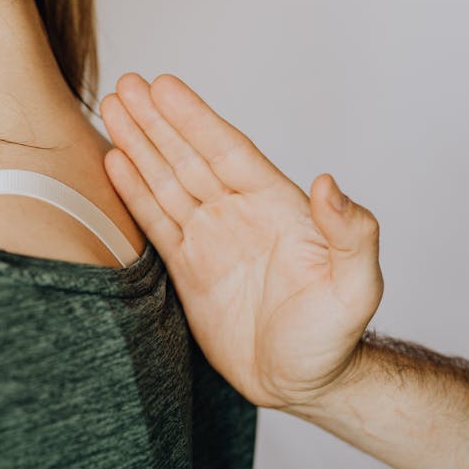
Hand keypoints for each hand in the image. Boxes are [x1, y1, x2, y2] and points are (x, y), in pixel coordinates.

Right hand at [101, 73, 383, 408]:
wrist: (301, 383)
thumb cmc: (333, 338)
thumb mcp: (357, 287)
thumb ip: (350, 233)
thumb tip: (329, 182)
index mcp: (276, 206)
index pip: (227, 151)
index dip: (194, 119)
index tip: (164, 87)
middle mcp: (238, 213)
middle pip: (189, 156)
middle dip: (156, 121)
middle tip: (125, 85)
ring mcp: (210, 238)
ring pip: (167, 180)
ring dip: (139, 146)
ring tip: (111, 110)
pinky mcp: (187, 268)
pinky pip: (156, 221)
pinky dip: (134, 192)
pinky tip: (115, 162)